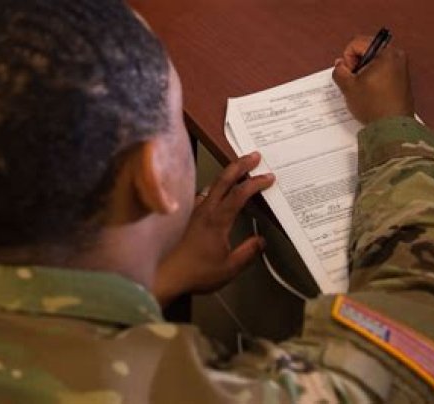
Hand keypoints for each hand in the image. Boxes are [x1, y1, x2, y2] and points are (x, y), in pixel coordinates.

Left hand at [153, 152, 274, 305]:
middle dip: (241, 165)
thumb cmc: (196, 273)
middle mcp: (204, 210)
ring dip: (227, 174)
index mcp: (217, 220)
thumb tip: (261, 240)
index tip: (269, 177)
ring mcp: (192, 211)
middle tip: (254, 156)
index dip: (256, 183)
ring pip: (211, 185)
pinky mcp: (185, 216)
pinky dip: (214, 188)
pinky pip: (202, 195)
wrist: (164, 277)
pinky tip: (216, 193)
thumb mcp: (229, 268)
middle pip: (224, 179)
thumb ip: (248, 252)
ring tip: (238, 170)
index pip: (239, 194)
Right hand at [332, 35, 413, 124]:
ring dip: (365, 71)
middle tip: (354, 82)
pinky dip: (375, 77)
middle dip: (357, 64)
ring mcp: (402, 67)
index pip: (358, 43)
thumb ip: (339, 71)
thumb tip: (340, 64)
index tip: (349, 74)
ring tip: (363, 89)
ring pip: (375, 61)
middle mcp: (397, 56)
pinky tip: (371, 93)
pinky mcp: (403, 79)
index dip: (348, 58)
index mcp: (385, 53)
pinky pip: (384, 70)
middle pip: (368, 50)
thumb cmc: (373, 106)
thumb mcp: (348, 87)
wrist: (393, 128)